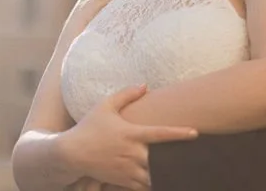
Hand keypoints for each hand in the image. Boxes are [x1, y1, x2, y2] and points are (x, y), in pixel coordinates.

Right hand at [63, 84, 195, 190]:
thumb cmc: (89, 127)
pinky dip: (152, 183)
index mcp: (132, 134)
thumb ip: (126, 94)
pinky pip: (143, 186)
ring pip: (155, 176)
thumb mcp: (105, 106)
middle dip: (176, 159)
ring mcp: (128, 169)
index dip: (179, 134)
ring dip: (165, 173)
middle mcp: (133, 153)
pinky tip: (159, 178)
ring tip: (178, 169)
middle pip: (162, 159)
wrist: (70, 154)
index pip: (161, 134)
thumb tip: (145, 85)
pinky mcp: (123, 181)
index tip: (196, 133)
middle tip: (192, 155)